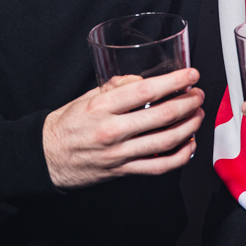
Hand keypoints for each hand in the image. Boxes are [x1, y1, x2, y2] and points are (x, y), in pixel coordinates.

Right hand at [42, 68, 203, 188]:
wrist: (47, 157)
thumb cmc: (66, 125)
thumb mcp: (85, 97)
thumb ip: (115, 86)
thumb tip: (142, 79)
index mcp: (101, 106)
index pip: (145, 90)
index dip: (173, 81)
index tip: (190, 74)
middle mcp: (112, 130)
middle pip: (161, 116)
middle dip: (187, 102)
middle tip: (198, 94)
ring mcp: (120, 153)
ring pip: (165, 141)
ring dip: (189, 126)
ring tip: (197, 114)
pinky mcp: (123, 171)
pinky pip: (159, 166)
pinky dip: (180, 156)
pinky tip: (189, 144)